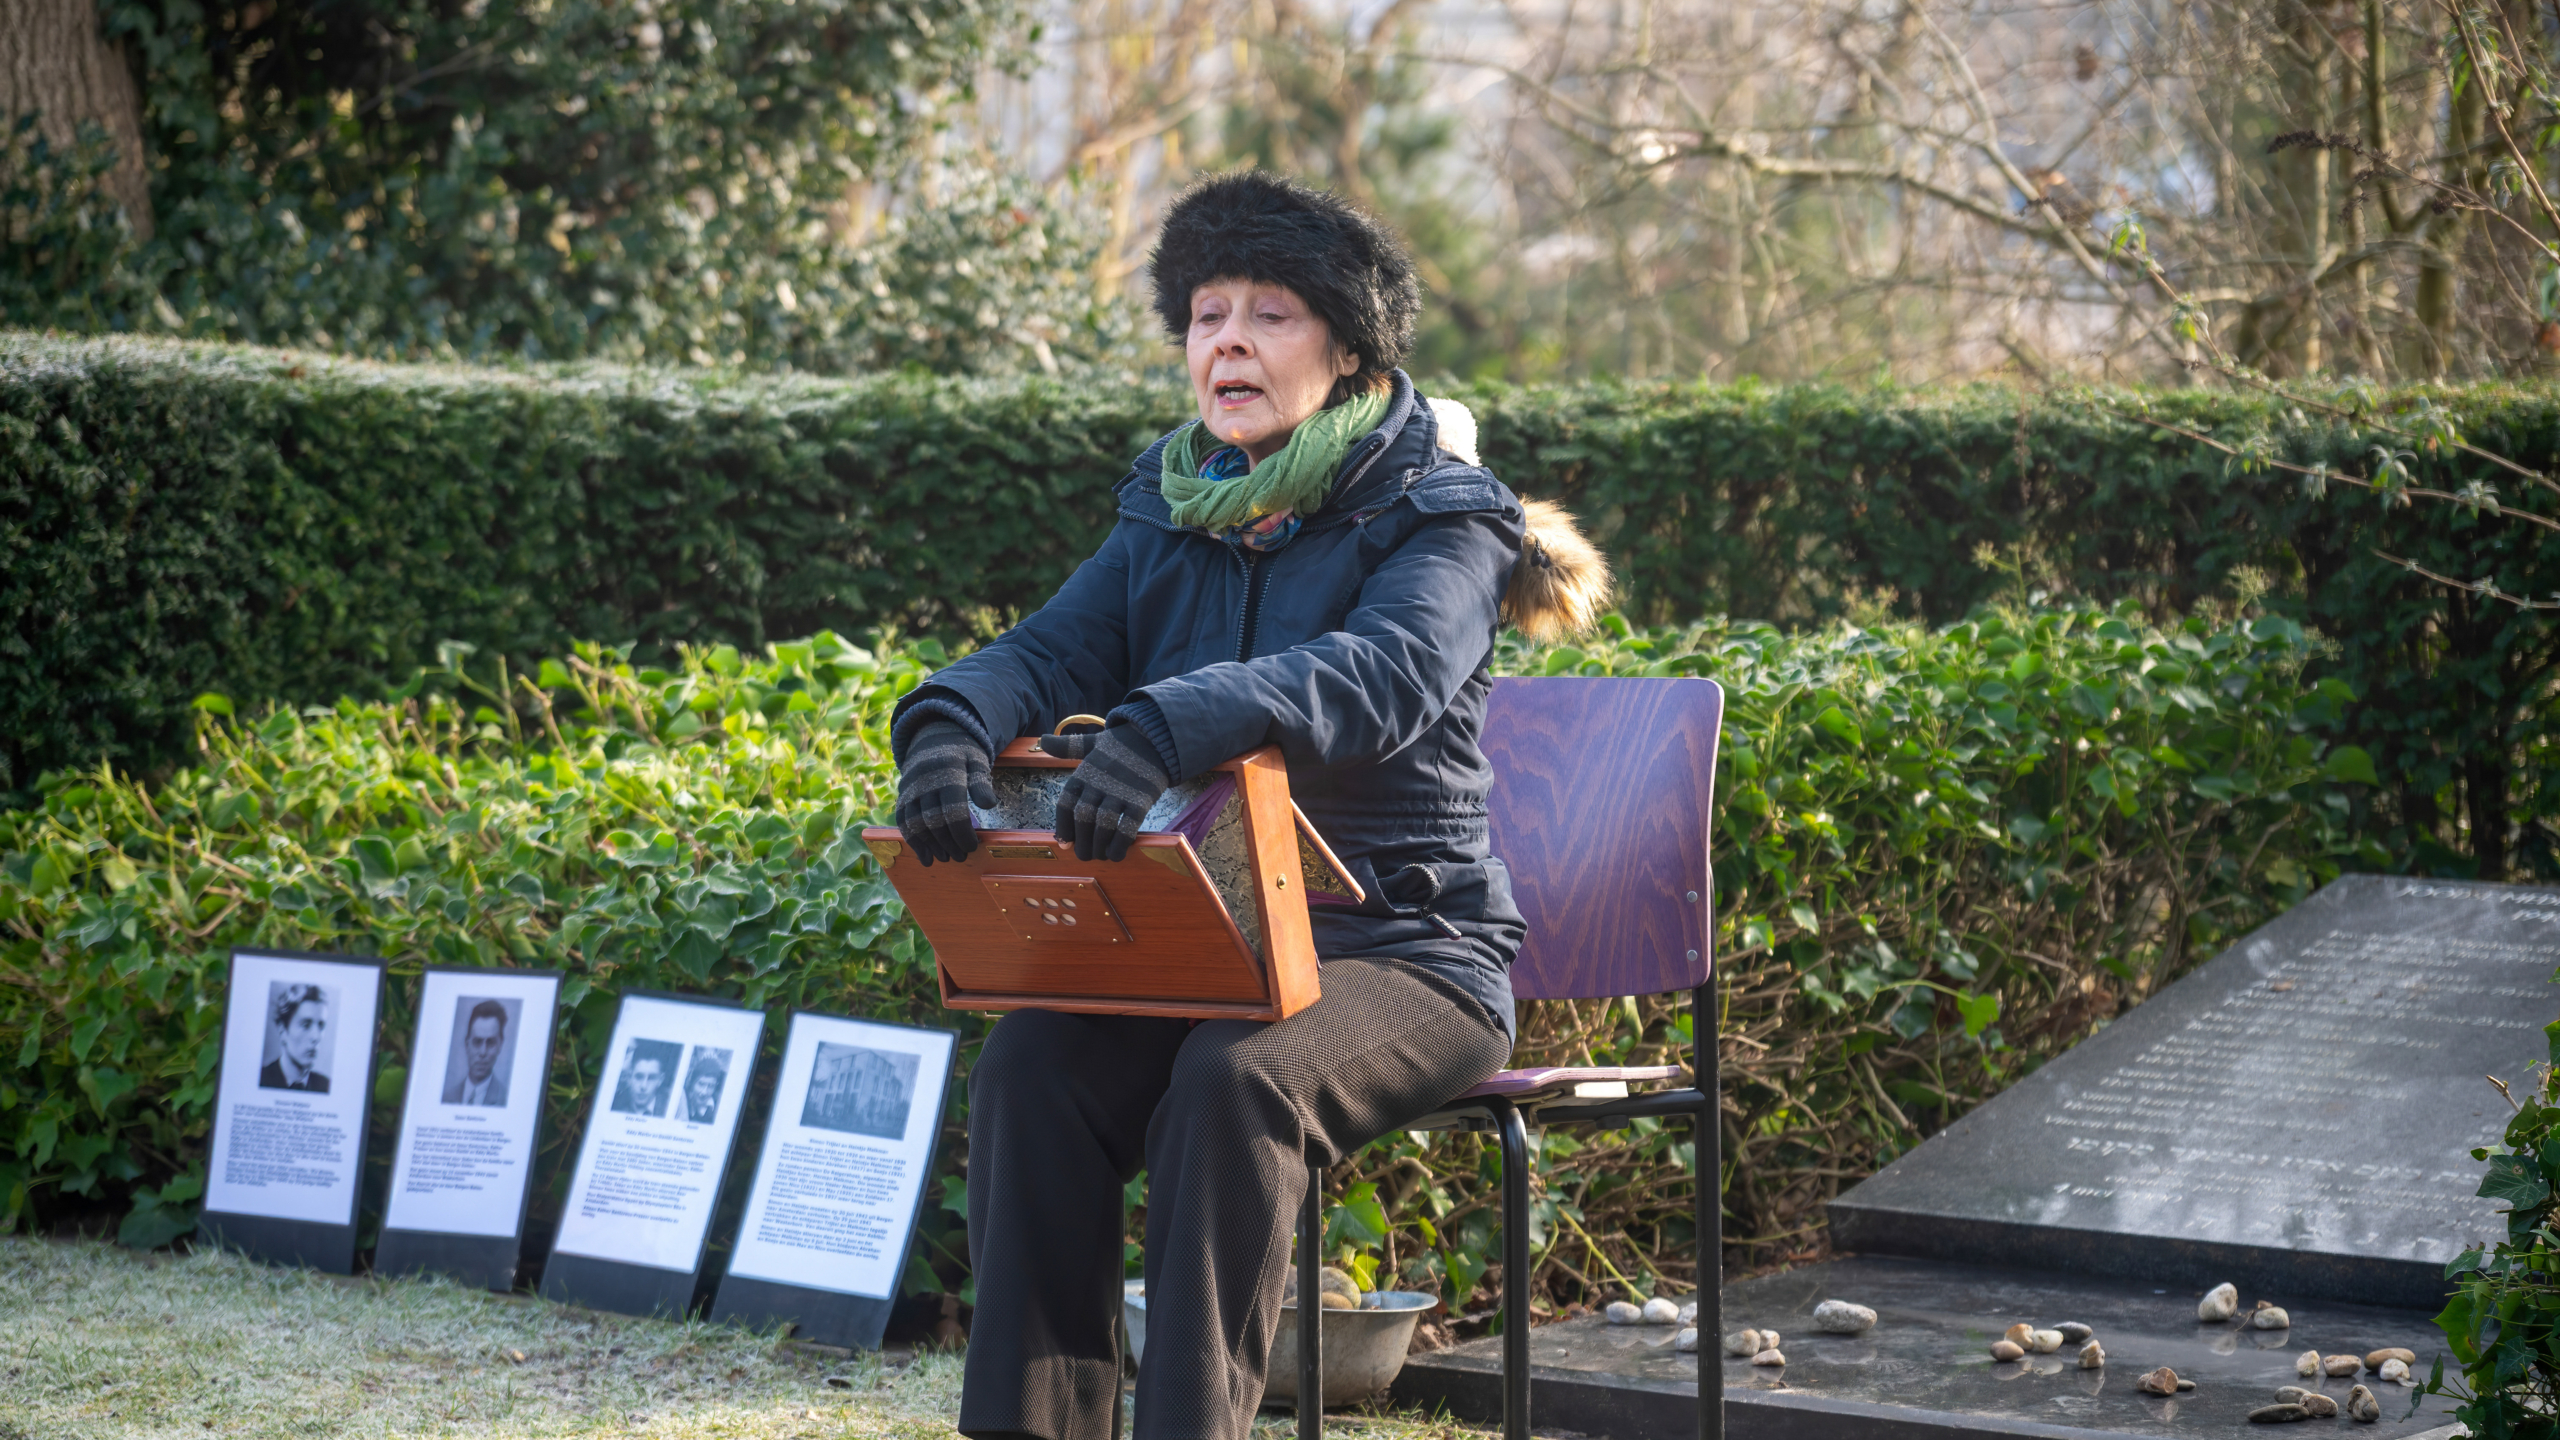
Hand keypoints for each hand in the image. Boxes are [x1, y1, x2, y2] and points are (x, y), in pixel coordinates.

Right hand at [896, 722, 995, 865]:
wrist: (934, 737)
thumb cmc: (962, 753)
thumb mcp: (977, 761)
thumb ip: (981, 783)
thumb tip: (989, 804)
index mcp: (948, 772)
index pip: (953, 809)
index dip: (962, 832)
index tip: (972, 847)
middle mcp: (925, 781)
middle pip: (933, 819)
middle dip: (947, 843)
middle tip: (961, 857)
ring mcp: (911, 789)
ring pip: (915, 822)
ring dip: (929, 845)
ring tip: (943, 859)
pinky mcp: (903, 795)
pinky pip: (902, 820)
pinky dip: (912, 840)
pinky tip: (924, 855)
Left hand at [1036, 725, 1171, 861]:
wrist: (1156, 737)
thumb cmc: (1121, 744)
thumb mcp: (1092, 742)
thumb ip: (1068, 747)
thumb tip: (1044, 741)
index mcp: (1084, 773)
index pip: (1065, 805)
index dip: (1063, 827)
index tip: (1064, 843)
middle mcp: (1098, 784)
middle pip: (1083, 819)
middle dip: (1081, 842)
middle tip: (1084, 855)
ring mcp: (1120, 793)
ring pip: (1103, 826)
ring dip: (1099, 846)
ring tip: (1100, 856)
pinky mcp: (1140, 801)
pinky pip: (1127, 827)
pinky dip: (1120, 844)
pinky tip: (1117, 854)